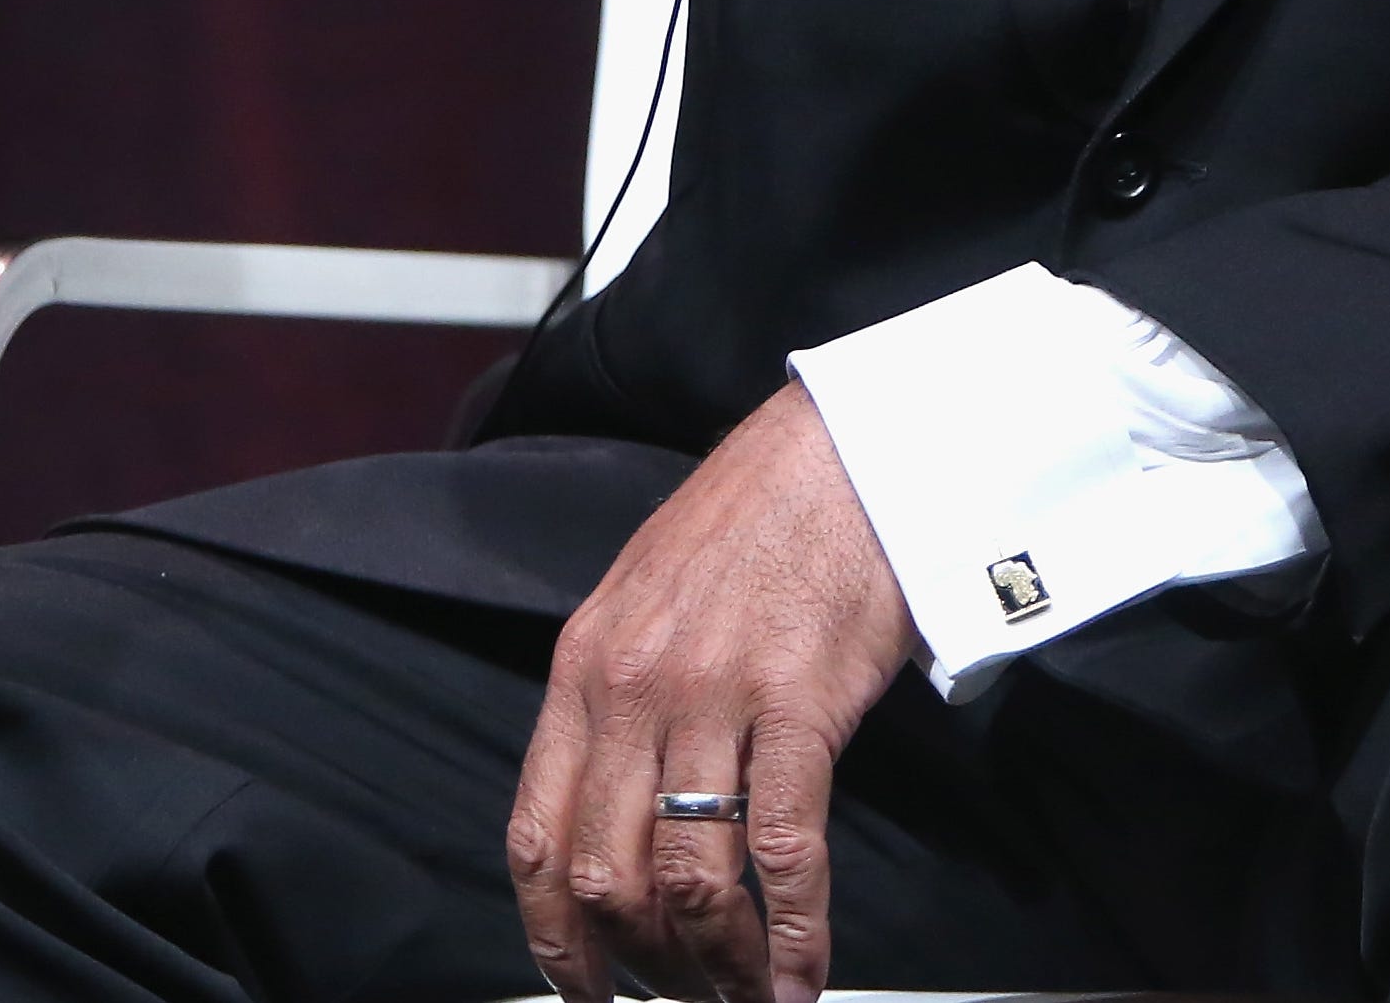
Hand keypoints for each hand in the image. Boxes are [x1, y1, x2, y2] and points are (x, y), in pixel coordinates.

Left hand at [508, 382, 916, 1002]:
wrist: (854, 442)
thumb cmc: (763, 511)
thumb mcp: (651, 590)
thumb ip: (622, 690)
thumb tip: (617, 802)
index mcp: (585, 664)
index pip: (536, 839)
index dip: (555, 941)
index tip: (586, 991)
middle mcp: (635, 686)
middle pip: (607, 876)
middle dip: (645, 967)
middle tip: (687, 998)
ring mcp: (717, 692)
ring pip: (688, 878)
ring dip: (716, 964)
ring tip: (747, 995)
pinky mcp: (801, 697)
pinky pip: (781, 847)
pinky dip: (791, 932)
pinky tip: (801, 972)